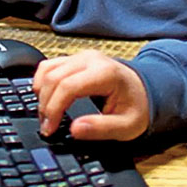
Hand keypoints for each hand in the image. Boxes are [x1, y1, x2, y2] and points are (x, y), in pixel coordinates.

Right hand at [31, 50, 149, 140]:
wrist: (145, 90)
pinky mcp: (75, 59)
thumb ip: (101, 129)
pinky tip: (46, 99)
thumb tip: (75, 130)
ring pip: (47, 69)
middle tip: (46, 127)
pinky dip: (43, 82)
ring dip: (41, 94)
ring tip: (46, 116)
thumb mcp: (127, 126)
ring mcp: (81, 57)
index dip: (54, 109)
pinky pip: (50, 66)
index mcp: (105, 73)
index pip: (68, 86)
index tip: (50, 129)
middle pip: (53, 77)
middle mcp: (91, 60)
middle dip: (45, 105)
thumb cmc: (137, 106)